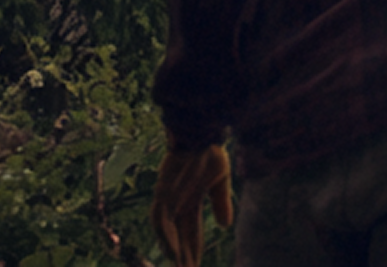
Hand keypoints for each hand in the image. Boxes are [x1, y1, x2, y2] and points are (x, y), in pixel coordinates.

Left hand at [151, 143, 232, 266]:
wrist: (200, 132)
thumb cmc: (209, 151)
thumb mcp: (221, 181)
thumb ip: (221, 203)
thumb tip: (225, 226)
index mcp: (190, 200)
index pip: (191, 231)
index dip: (193, 248)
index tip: (196, 265)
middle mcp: (175, 203)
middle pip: (178, 236)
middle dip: (183, 256)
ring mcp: (166, 198)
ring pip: (166, 232)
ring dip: (173, 250)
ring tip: (181, 265)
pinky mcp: (162, 192)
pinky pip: (161, 220)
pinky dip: (166, 237)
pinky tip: (172, 252)